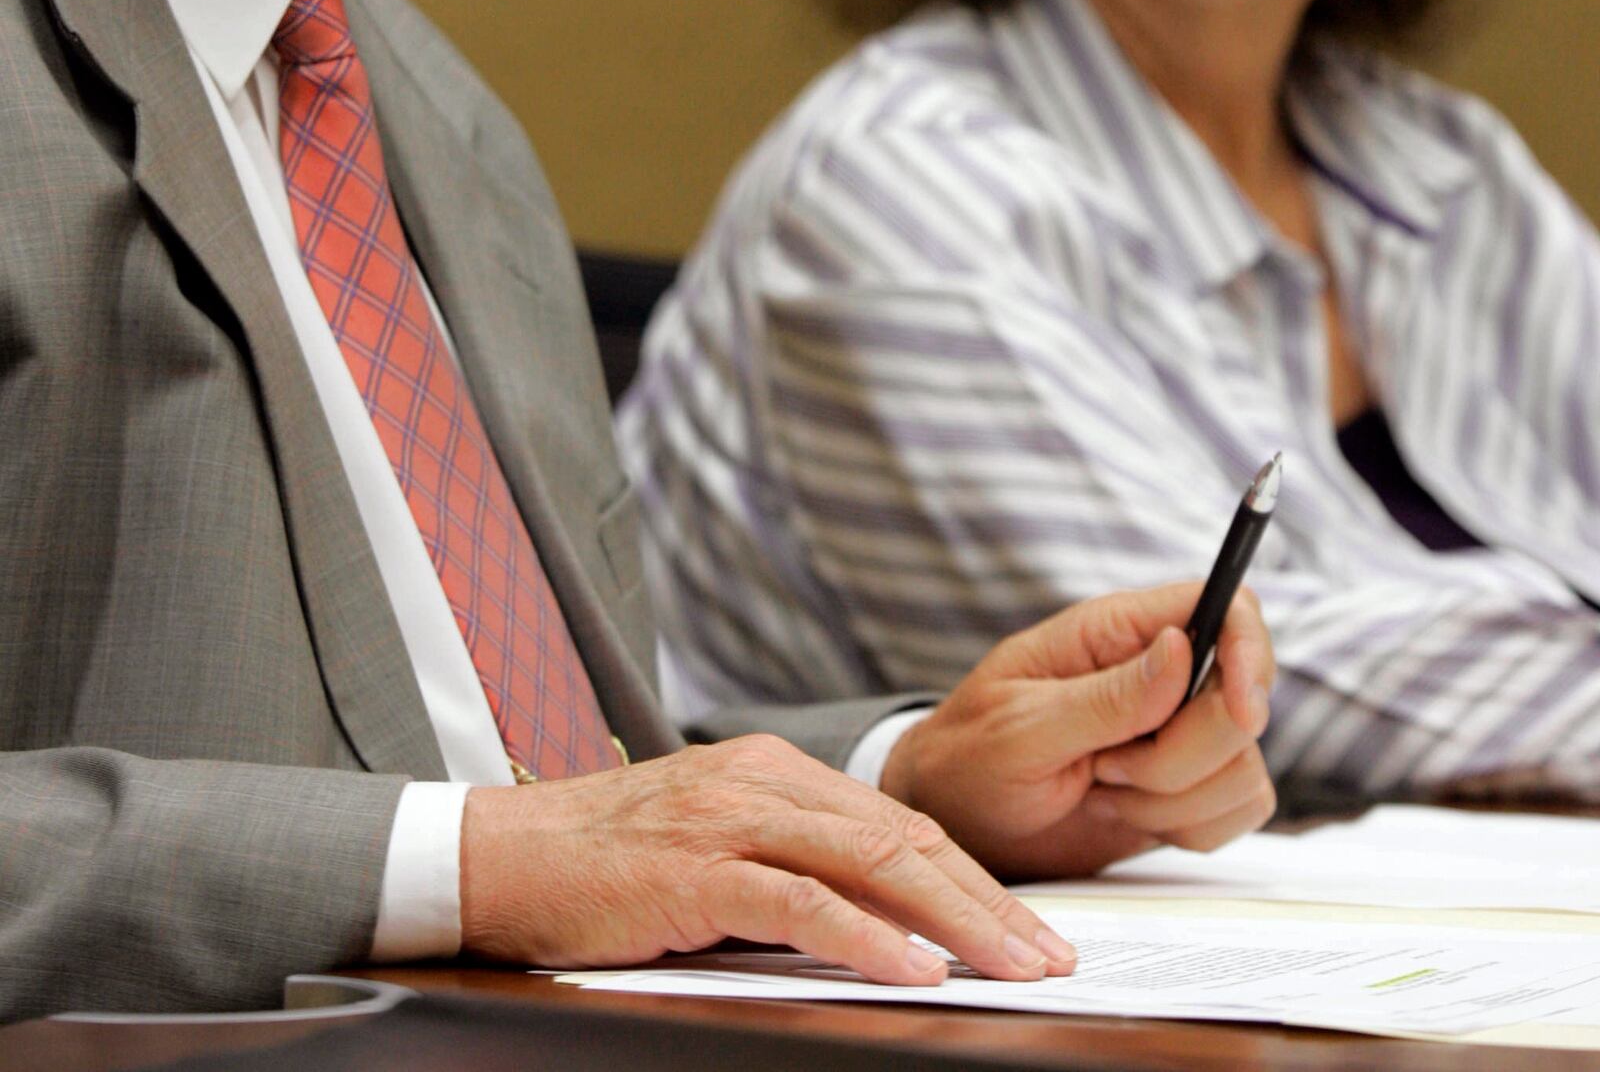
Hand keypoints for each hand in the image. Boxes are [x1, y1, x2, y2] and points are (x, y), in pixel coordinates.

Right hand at [459, 733, 1078, 983]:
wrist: (503, 856)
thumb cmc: (606, 863)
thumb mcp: (714, 848)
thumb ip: (792, 868)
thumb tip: (886, 928)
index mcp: (774, 768)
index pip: (900, 823)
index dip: (972, 877)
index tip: (1030, 925)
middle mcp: (763, 778)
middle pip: (904, 837)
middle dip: (988, 900)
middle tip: (1051, 951)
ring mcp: (732, 816)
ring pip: (871, 863)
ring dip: (954, 919)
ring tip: (1012, 964)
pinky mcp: (698, 865)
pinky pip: (802, 900)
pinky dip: (868, 935)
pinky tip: (916, 967)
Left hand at [880, 582, 1275, 878]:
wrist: (958, 824)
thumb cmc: (970, 758)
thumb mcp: (1021, 727)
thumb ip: (1104, 697)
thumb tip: (1181, 649)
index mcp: (1115, 631)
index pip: (1224, 605)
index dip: (1249, 649)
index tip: (1243, 711)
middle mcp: (1159, 674)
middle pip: (1242, 699)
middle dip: (1182, 755)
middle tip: (1106, 767)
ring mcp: (1177, 733)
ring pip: (1242, 764)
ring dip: (1175, 799)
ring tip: (1101, 789)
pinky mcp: (1186, 789)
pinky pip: (1237, 809)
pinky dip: (1189, 828)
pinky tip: (1125, 816)